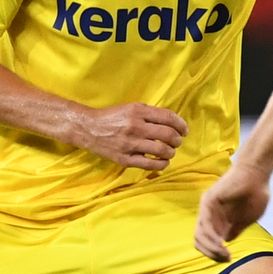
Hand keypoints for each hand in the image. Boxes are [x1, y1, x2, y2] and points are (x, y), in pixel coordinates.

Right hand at [72, 103, 186, 171]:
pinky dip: (162, 164)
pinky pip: (150, 164)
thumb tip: (173, 123)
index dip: (181, 125)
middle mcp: (135, 127)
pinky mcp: (125, 159)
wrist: (88, 128)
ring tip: (169, 151)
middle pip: (168, 135)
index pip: (168, 117)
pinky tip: (163, 161)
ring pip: (162, 151)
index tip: (184, 130)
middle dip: (178, 140)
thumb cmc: (112, 117)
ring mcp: (130, 144)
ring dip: (171, 152)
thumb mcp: (131, 108)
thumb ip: (150, 114)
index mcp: (138, 111)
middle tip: (177, 141)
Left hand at [195, 160, 270, 261]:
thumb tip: (227, 241)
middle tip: (226, 258)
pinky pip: (204, 224)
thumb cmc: (256, 193)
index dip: (216, 254)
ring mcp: (207, 208)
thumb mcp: (248, 218)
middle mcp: (210, 215)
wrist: (258, 174)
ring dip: (211, 248)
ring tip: (224, 253)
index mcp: (219, 220)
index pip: (208, 242)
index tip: (229, 259)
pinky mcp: (208, 201)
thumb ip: (236, 229)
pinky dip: (210, 237)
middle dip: (212, 254)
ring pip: (199, 236)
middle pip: (200, 242)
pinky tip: (220, 243)